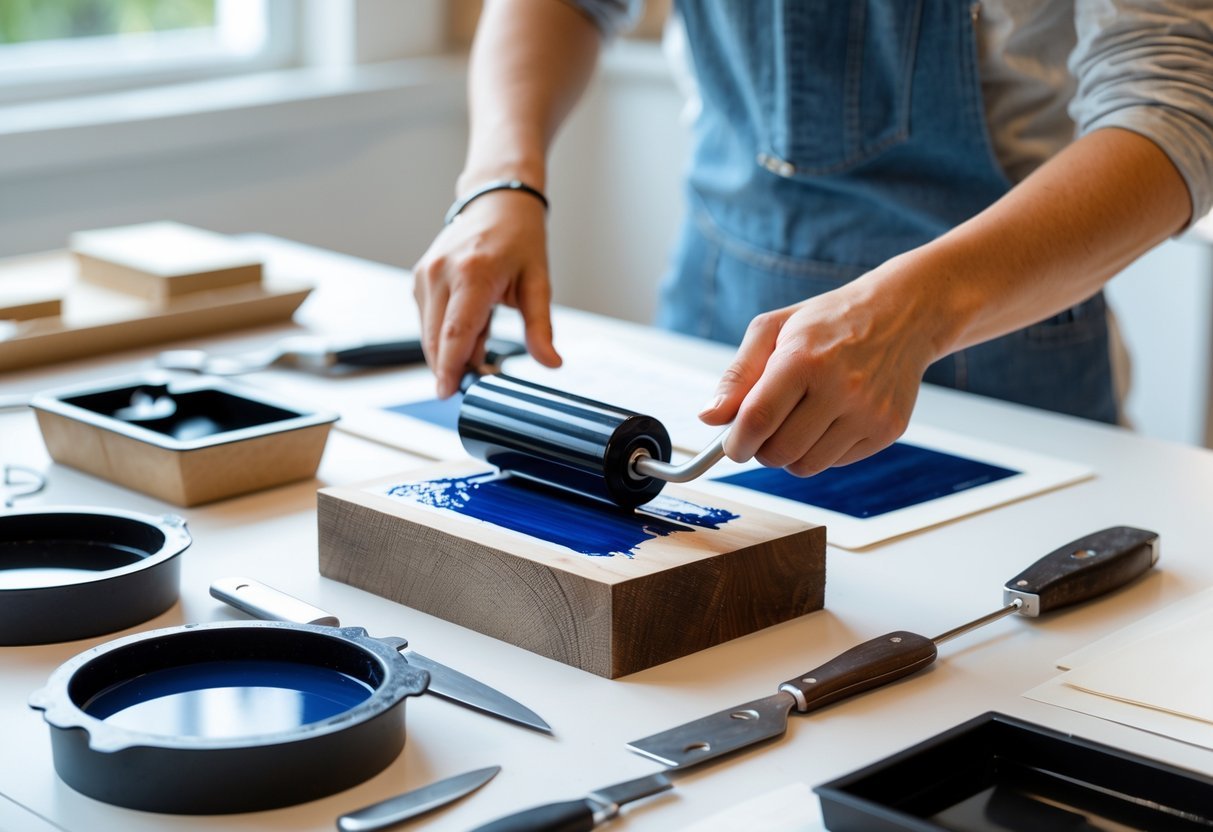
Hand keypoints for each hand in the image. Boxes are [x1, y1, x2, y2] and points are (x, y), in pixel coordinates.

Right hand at [412, 191, 560, 396]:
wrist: (496, 203)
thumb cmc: (519, 239)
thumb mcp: (538, 283)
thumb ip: (541, 328)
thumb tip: (551, 362)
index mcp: (472, 274)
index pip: (455, 333)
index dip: (450, 368)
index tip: (448, 393)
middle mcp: (441, 273)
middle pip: (436, 339)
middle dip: (454, 364)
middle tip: (484, 367)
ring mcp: (425, 274)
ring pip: (429, 333)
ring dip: (453, 347)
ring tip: (487, 324)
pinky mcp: (419, 278)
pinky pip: (427, 320)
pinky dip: (446, 331)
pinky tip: (472, 317)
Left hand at [699, 268, 939, 475]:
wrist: (902, 314)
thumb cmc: (828, 321)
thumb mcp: (772, 330)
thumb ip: (737, 376)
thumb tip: (709, 417)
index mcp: (805, 358)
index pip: (757, 420)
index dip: (736, 442)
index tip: (731, 444)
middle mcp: (841, 387)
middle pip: (779, 452)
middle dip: (761, 449)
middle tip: (764, 429)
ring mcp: (869, 412)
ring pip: (807, 466)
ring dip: (791, 454)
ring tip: (797, 421)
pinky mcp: (888, 430)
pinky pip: (836, 463)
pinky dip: (822, 450)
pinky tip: (829, 419)